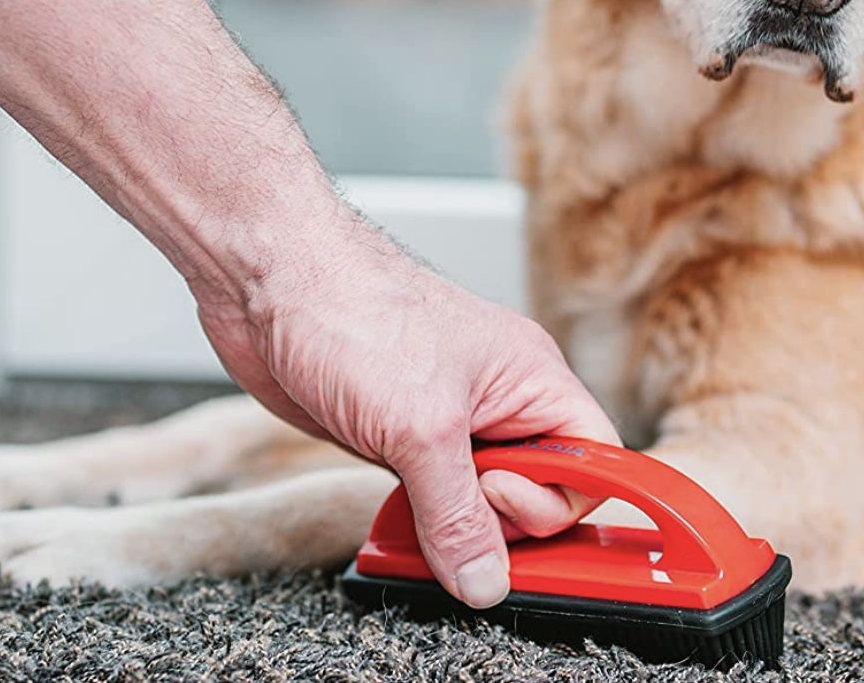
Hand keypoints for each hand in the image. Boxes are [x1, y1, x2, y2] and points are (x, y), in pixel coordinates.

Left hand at [195, 208, 619, 608]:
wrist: (268, 282)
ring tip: (411, 514)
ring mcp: (451, 422)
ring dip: (449, 528)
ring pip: (479, 505)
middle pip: (538, 495)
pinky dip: (413, 522)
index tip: (500, 505)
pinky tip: (389, 518)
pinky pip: (431, 501)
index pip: (595, 461)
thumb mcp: (421, 428)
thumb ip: (458, 515)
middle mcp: (502, 403)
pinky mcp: (403, 439)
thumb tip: (487, 580)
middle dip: (498, 523)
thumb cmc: (355, 311)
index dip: (560, 500)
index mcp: (534, 381)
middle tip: (449, 511)